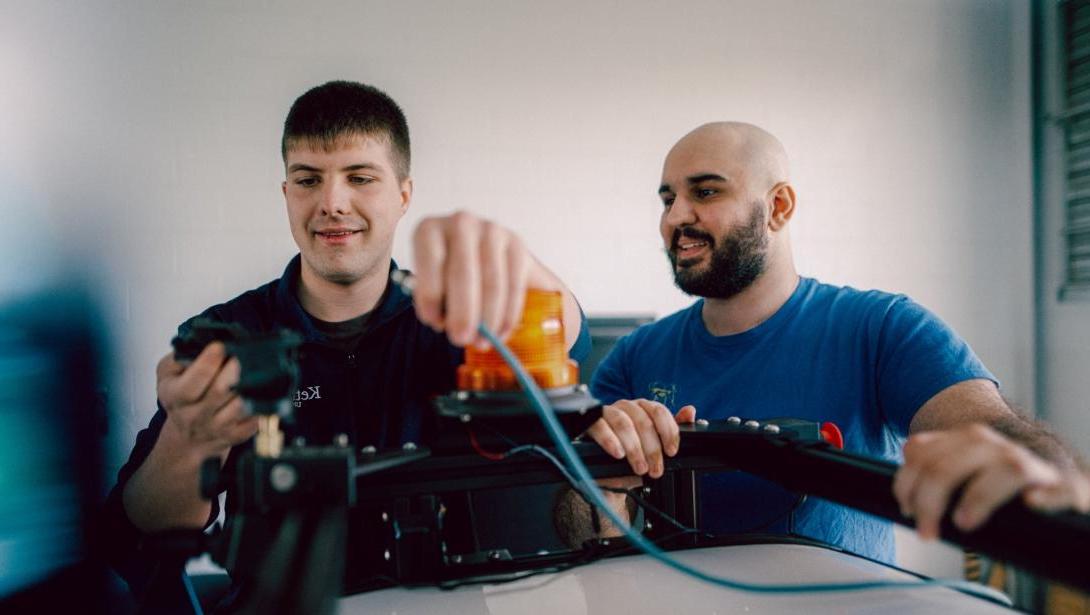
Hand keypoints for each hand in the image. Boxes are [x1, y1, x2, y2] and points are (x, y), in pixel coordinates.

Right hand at [156, 342, 258, 456]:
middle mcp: (193, 416)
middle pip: (220, 391)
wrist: (186, 436)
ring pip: (239, 406)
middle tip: (244, 353)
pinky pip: (254, 420)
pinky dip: (261, 404)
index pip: (191, 383)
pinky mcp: (234, 436)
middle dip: (235, 369)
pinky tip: (263, 390)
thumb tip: (203, 343)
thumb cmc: (180, 395)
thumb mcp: (168, 372)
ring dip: (251, 385)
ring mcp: (215, 428)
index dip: (207, 363)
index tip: (220, 346)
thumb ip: (181, 356)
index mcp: (173, 396)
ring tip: (258, 369)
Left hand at [411, 211, 541, 347]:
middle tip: (461, 339)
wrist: (484, 260)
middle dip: (462, 312)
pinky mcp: (518, 245)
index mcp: (429, 229)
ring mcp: (492, 231)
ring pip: (491, 282)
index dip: (430, 294)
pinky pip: (514, 285)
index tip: (434, 323)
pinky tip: (501, 332)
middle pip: (463, 272)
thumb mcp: (432, 283)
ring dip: (487, 318)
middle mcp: (461, 223)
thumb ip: (433, 300)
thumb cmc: (448, 276)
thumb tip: (442, 322)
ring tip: (481, 342)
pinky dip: (508, 314)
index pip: (429, 260)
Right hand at [584, 399, 695, 477]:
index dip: (668, 431)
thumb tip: (690, 411)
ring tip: (639, 467)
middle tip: (655, 469)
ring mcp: (607, 413)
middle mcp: (626, 406)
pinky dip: (610, 440)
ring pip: (623, 423)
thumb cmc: (632, 455)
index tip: (672, 451)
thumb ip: (671, 429)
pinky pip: (600, 427)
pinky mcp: (590, 423)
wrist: (607, 473)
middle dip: (652, 448)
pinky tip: (618, 453)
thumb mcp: (654, 446)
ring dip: (634, 448)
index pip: (659, 411)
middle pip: (643, 421)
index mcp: (643, 408)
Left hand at [893, 423, 1089, 540]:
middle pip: (945, 466)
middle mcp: (988, 444)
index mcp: (961, 440)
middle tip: (927, 531)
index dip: (905, 483)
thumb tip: (907, 496)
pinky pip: (1054, 489)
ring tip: (963, 522)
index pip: (920, 452)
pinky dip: (1041, 497)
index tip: (906, 510)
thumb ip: (936, 472)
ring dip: (975, 500)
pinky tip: (1031, 503)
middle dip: (928, 502)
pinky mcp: (1056, 482)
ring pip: (994, 470)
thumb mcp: (963, 470)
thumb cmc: (1000, 483)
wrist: (1055, 478)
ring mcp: (1023, 459)